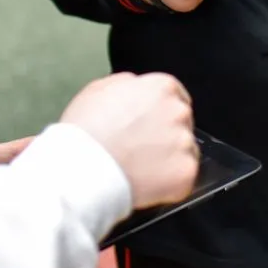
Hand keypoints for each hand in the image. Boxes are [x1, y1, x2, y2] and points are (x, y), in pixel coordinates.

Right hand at [60, 73, 198, 208]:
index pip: (175, 97)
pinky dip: (169, 184)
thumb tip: (135, 86)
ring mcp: (185, 143)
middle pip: (182, 123)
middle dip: (166, 136)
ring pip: (185, 152)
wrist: (81, 169)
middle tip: (141, 150)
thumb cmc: (84, 132)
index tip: (151, 127)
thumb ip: (125, 84)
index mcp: (161, 87)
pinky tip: (146, 184)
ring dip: (169, 160)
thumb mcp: (97, 90)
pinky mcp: (186, 172)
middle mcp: (179, 111)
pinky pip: (184, 178)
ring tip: (139, 169)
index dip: (160, 114)